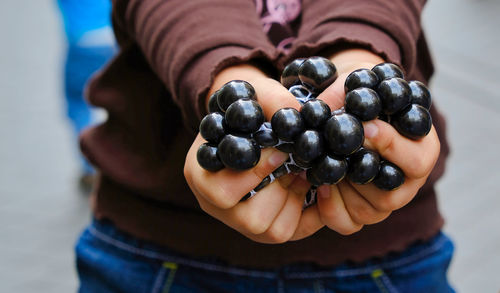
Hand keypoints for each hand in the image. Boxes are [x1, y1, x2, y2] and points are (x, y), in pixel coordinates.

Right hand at [184, 64, 321, 242]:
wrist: (253, 121)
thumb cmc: (251, 108)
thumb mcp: (257, 96)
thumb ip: (274, 101)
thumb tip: (299, 116)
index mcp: (199, 174)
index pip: (221, 192)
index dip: (255, 174)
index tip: (278, 151)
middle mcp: (214, 205)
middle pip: (250, 220)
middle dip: (280, 189)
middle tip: (293, 162)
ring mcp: (237, 221)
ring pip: (271, 230)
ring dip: (292, 198)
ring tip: (297, 170)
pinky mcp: (262, 228)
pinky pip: (289, 231)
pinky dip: (307, 210)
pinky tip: (305, 183)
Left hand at [292, 49, 440, 236]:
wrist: (341, 112)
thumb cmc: (354, 96)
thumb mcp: (353, 87)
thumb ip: (345, 96)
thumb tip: (328, 112)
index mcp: (420, 148)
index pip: (419, 159)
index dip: (391, 146)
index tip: (364, 127)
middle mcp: (406, 179)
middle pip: (393, 193)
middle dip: (359, 173)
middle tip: (337, 153)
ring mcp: (385, 199)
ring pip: (371, 211)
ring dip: (343, 189)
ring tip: (324, 165)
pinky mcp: (362, 212)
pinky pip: (349, 224)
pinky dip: (331, 209)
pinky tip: (320, 185)